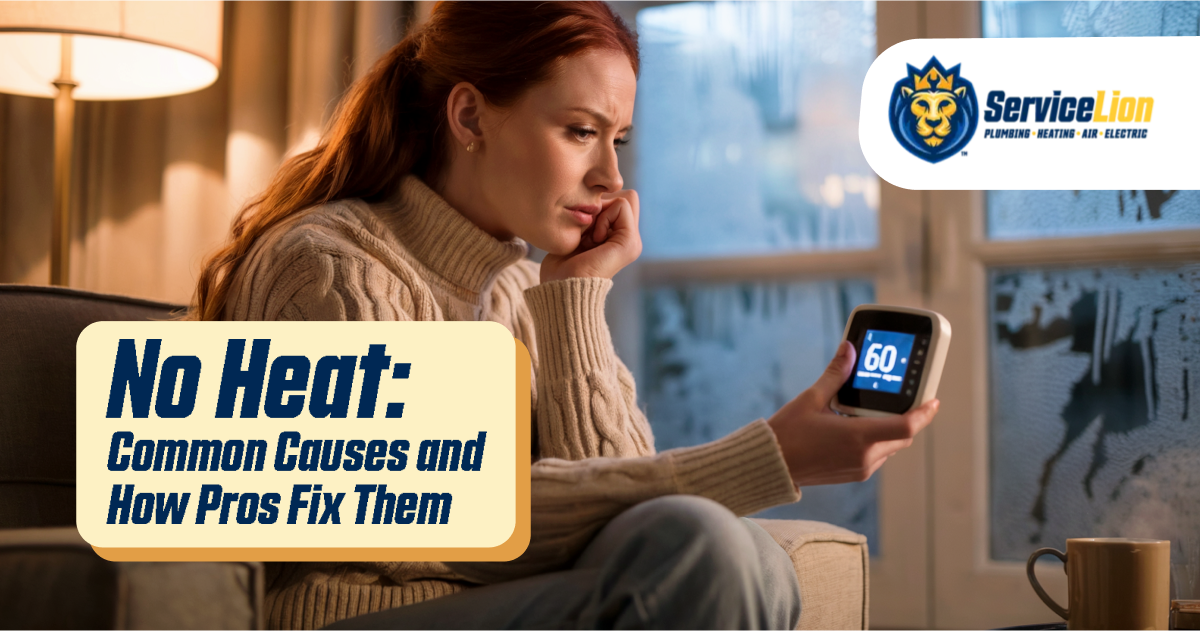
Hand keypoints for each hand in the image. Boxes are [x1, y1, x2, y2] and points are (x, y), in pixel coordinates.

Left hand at [540, 189, 641, 282]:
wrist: (562, 289)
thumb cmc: (560, 267)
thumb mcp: (575, 235)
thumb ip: (589, 218)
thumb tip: (595, 198)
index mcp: (617, 239)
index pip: (617, 200)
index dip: (598, 204)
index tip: (581, 228)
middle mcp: (628, 239)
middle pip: (626, 196)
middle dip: (603, 204)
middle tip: (586, 229)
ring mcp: (632, 241)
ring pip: (626, 198)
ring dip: (601, 211)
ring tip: (589, 237)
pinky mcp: (630, 242)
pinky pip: (621, 205)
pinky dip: (603, 217)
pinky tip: (593, 239)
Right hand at [767, 340, 938, 486]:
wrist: (771, 465)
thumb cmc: (788, 434)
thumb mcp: (811, 399)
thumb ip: (836, 375)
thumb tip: (848, 350)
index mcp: (858, 437)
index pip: (907, 426)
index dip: (925, 413)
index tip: (933, 401)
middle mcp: (864, 456)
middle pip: (903, 436)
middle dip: (907, 417)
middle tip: (904, 397)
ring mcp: (860, 468)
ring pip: (891, 447)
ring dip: (890, 429)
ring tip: (874, 410)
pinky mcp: (854, 474)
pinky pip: (877, 456)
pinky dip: (876, 440)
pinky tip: (858, 426)